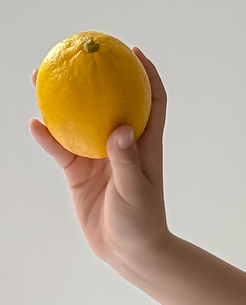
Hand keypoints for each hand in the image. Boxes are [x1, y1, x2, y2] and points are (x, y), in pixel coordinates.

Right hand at [29, 48, 169, 272]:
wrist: (129, 253)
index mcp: (144, 144)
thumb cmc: (142, 223)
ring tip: (39, 80)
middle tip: (74, 55)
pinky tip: (35, 124)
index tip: (133, 51)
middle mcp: (121, 145)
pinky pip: (60, 149)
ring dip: (60, 101)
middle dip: (93, 77)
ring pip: (77, 121)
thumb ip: (127, 160)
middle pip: (107, 101)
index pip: (151, 101)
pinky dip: (48, 137)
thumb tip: (121, 129)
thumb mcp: (136, 191)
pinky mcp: (79, 174)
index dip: (146, 74)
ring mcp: (98, 158)